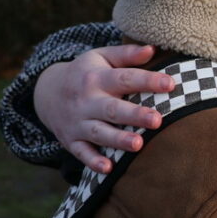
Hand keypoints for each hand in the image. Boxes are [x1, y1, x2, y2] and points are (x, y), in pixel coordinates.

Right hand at [33, 45, 174, 173]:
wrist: (46, 93)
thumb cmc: (86, 73)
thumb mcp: (101, 57)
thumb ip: (126, 54)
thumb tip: (152, 49)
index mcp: (96, 78)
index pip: (124, 78)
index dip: (147, 80)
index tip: (170, 83)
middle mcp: (86, 101)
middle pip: (112, 109)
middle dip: (134, 115)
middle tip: (157, 120)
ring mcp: (77, 122)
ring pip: (99, 132)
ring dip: (117, 140)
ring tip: (138, 145)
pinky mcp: (71, 140)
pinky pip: (82, 152)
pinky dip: (93, 161)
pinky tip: (108, 168)